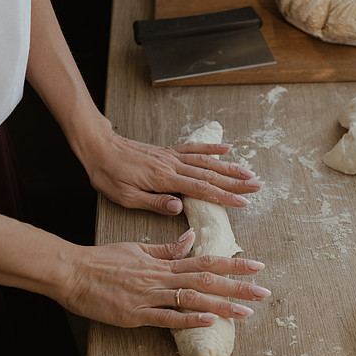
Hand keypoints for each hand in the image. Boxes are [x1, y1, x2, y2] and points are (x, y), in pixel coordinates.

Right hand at [60, 230, 269, 327]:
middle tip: (264, 292)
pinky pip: (166, 318)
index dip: (233, 265)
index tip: (257, 266)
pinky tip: (209, 321)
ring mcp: (150, 297)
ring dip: (222, 305)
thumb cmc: (104, 260)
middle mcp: (162, 278)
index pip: (206, 261)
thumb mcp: (138, 249)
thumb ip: (167, 249)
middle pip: (207, 281)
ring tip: (247, 311)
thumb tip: (190, 239)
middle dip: (238, 287)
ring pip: (192, 299)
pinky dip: (189, 319)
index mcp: (164, 263)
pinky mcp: (136, 315)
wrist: (72, 272)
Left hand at [80, 123, 262, 214]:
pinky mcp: (168, 151)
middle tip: (258, 186)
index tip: (243, 202)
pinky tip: (227, 148)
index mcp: (164, 179)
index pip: (201, 189)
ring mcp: (172, 156)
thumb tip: (179, 208)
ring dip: (230, 167)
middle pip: (211, 174)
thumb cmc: (109, 175)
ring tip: (249, 173)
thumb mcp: (125, 196)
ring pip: (207, 161)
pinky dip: (212, 148)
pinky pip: (194, 148)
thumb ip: (154, 202)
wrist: (97, 148)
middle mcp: (172, 164)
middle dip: (236, 182)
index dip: (224, 196)